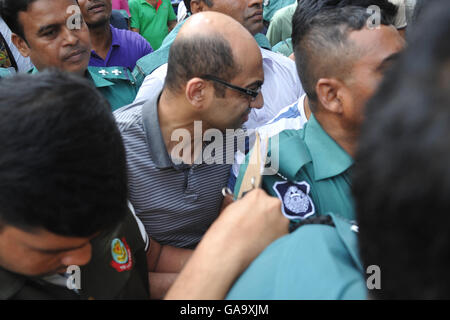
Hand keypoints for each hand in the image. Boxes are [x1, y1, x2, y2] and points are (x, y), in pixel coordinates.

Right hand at [165, 188, 287, 299]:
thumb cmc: (224, 234)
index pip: (259, 195)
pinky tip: (260, 242)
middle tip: (253, 225)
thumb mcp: (230, 210)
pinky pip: (280, 233)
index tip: (251, 212)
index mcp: (258, 195)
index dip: (253, 205)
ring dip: (270, 225)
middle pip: (271, 206)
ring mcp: (281, 221)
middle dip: (264, 214)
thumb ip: (243, 203)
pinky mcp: (285, 236)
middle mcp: (273, 206)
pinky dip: (273, 237)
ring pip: (278, 219)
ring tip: (256, 236)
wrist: (227, 254)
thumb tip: (246, 205)